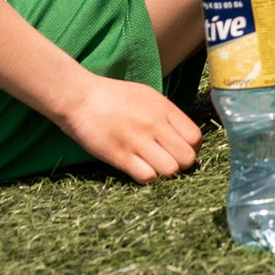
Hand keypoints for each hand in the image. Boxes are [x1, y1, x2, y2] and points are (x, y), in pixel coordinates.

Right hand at [60, 75, 200, 181]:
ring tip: (152, 166)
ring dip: (163, 172)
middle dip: (180, 164)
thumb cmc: (112, 96)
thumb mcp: (147, 96)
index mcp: (164, 109)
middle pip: (187, 158)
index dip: (191, 149)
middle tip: (167, 161)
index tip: (179, 150)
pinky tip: (137, 168)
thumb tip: (182, 136)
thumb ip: (167, 115)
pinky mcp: (120, 156)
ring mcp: (138, 141)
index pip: (195, 138)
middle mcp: (155, 125)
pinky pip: (147, 177)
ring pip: (170, 170)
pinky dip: (146, 177)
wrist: (79, 97)